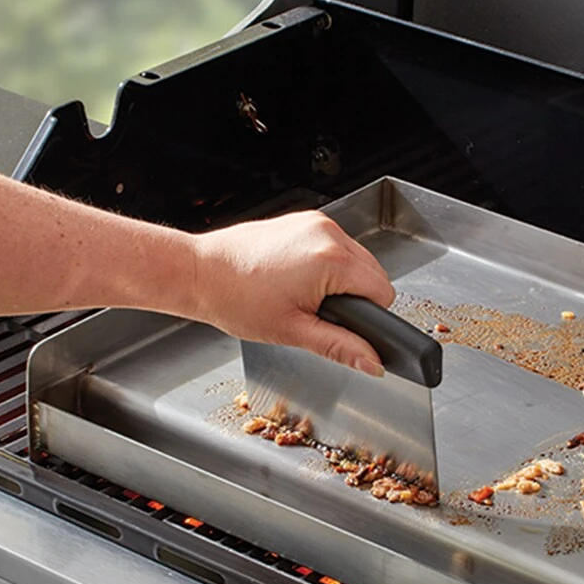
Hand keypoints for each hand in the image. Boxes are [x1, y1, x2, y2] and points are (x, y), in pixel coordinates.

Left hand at [191, 211, 395, 373]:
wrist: (200, 272)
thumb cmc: (235, 298)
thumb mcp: (293, 331)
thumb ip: (341, 347)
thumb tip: (372, 363)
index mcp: (331, 260)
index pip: (383, 292)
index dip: (368, 316)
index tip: (343, 325)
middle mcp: (328, 234)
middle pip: (374, 273)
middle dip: (354, 298)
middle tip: (315, 312)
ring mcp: (317, 223)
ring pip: (357, 259)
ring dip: (342, 280)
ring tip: (303, 295)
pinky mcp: (306, 220)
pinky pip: (337, 245)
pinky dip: (328, 264)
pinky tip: (298, 278)